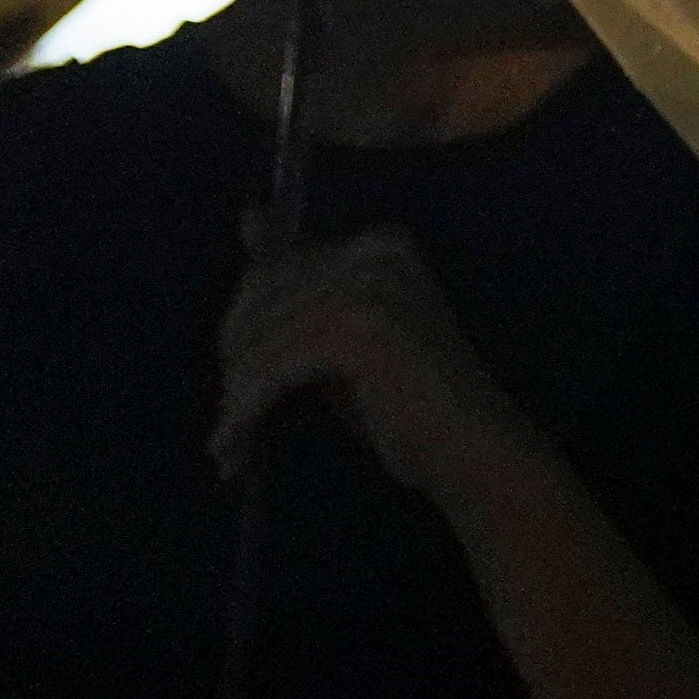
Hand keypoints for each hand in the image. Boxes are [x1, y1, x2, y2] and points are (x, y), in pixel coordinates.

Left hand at [214, 229, 542, 510]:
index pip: (272, 275)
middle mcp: (372, 257)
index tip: (234, 386)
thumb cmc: (411, 405)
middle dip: (235, 367)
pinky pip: (268, 374)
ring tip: (230, 448)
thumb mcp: (352, 343)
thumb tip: (243, 257)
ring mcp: (367, 292)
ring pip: (257, 345)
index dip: (242, 333)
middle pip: (258, 304)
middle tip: (230, 423)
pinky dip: (243, 415)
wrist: (468, 447)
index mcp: (378, 248)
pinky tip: (238, 449)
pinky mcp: (355, 333)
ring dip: (234, 401)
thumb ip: (306, 307)